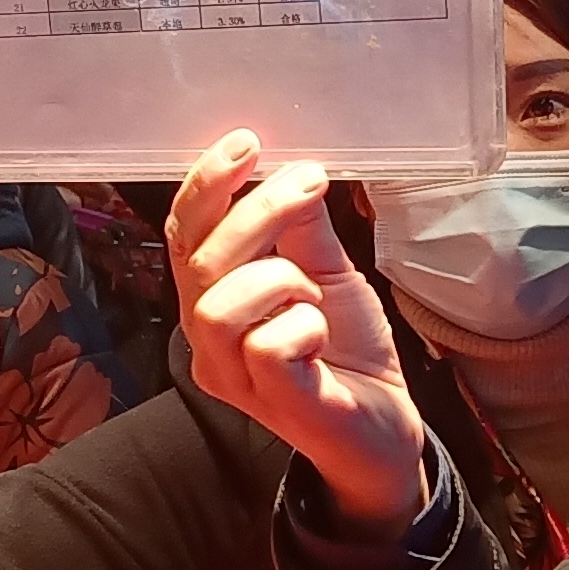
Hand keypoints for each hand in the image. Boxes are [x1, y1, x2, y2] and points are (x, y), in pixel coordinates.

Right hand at [167, 133, 431, 535]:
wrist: (385, 426)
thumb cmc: (346, 350)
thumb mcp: (329, 273)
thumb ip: (304, 229)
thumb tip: (294, 169)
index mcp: (211, 300)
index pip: (183, 235)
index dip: (205, 186)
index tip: (246, 143)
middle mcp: (206, 341)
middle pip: (199, 262)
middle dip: (254, 213)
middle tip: (308, 185)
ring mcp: (234, 377)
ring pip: (219, 306)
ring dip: (278, 279)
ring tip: (314, 292)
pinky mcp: (275, 403)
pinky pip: (267, 348)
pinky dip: (302, 326)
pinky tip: (321, 334)